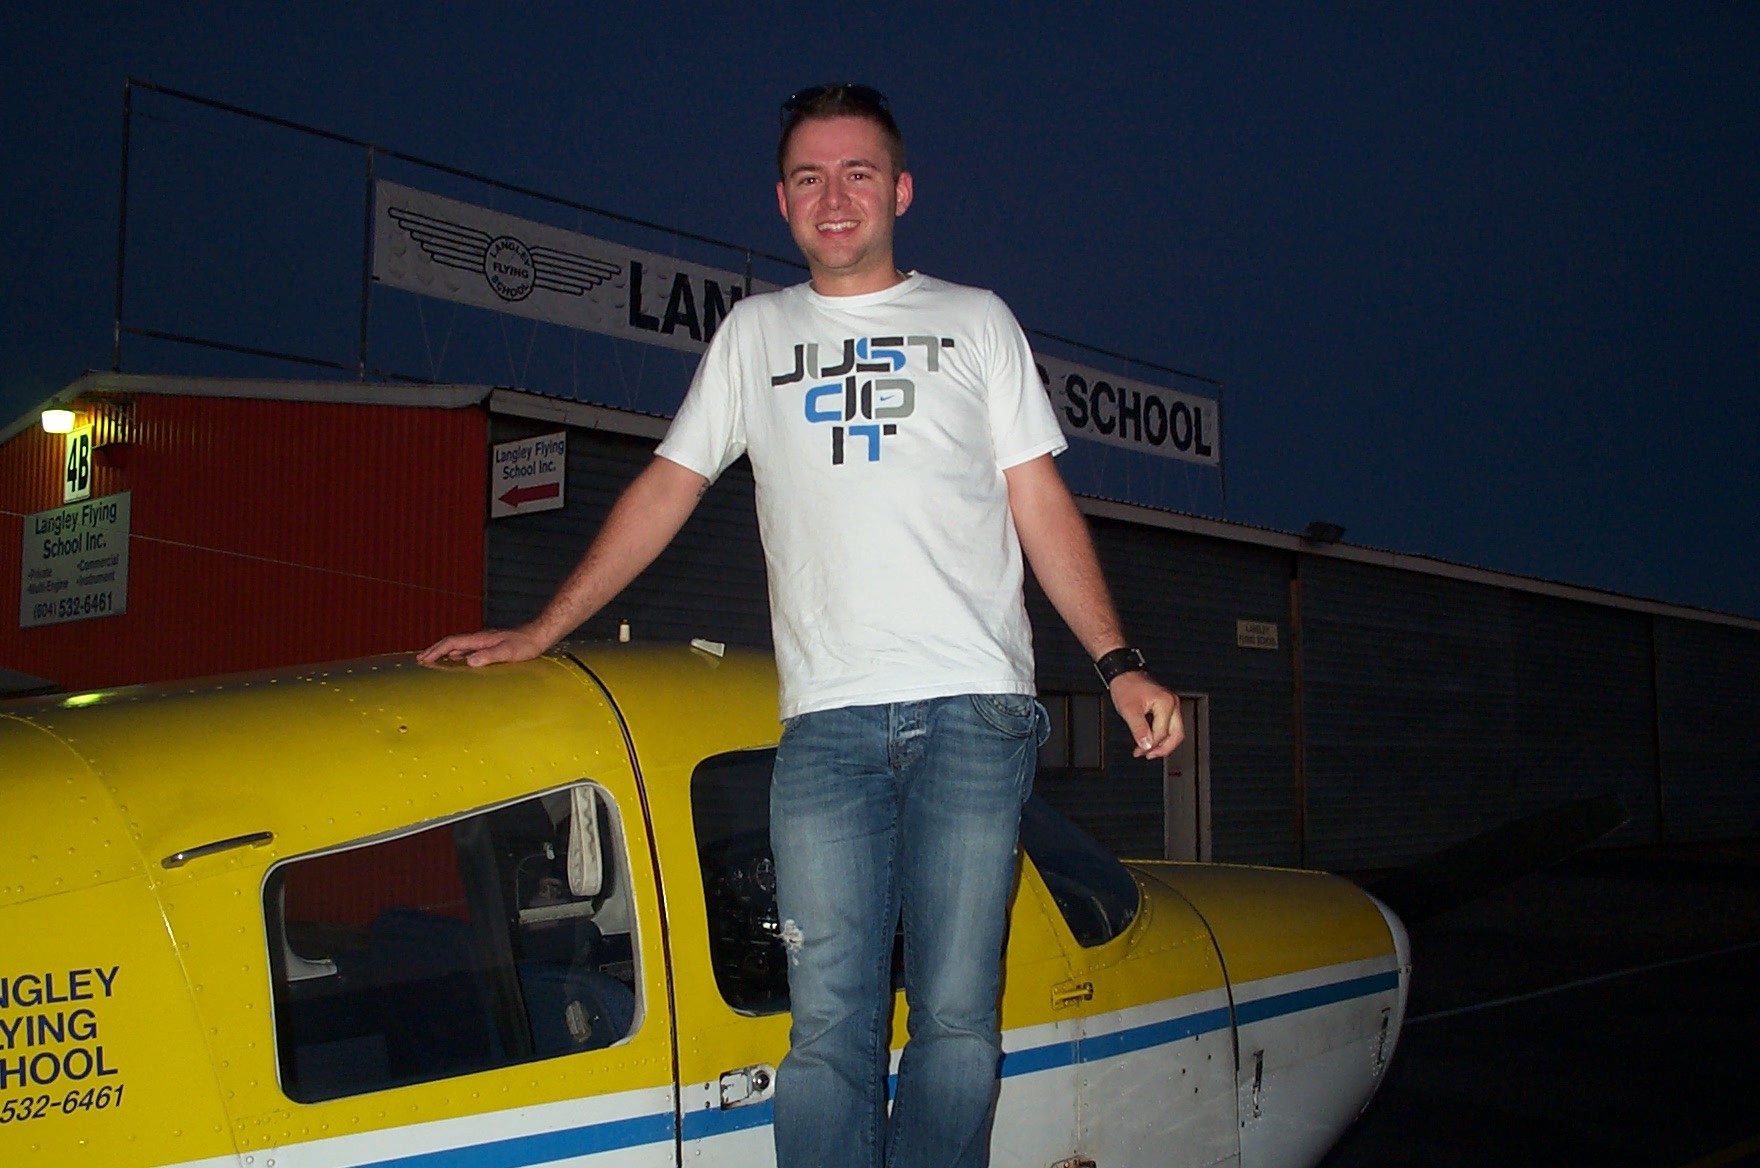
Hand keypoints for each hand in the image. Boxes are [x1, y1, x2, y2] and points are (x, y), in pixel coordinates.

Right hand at [416, 626, 548, 667]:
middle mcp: (480, 639)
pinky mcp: (491, 645)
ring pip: (459, 646)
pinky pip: (468, 649)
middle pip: (452, 643)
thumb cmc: (526, 644)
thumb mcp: (508, 652)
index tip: (423, 659)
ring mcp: (485, 641)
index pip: (452, 643)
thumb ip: (489, 656)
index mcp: (480, 639)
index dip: (436, 650)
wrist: (539, 635)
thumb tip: (468, 661)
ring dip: (445, 652)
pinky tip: (459, 660)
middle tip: (421, 659)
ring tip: (434, 660)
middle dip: (435, 650)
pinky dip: (457, 654)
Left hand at [1108, 672, 1183, 758]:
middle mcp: (1173, 704)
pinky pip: (1169, 726)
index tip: (1140, 751)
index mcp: (1166, 703)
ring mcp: (1172, 705)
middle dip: (1162, 748)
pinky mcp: (1168, 706)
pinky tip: (1149, 740)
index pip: (1162, 733)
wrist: (1124, 674)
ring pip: (1175, 732)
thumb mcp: (1129, 710)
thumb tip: (1146, 745)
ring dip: (1161, 744)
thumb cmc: (1126, 686)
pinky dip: (1160, 735)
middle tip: (1147, 755)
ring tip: (1146, 750)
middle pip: (1177, 735)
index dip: (1151, 745)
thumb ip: (1139, 729)